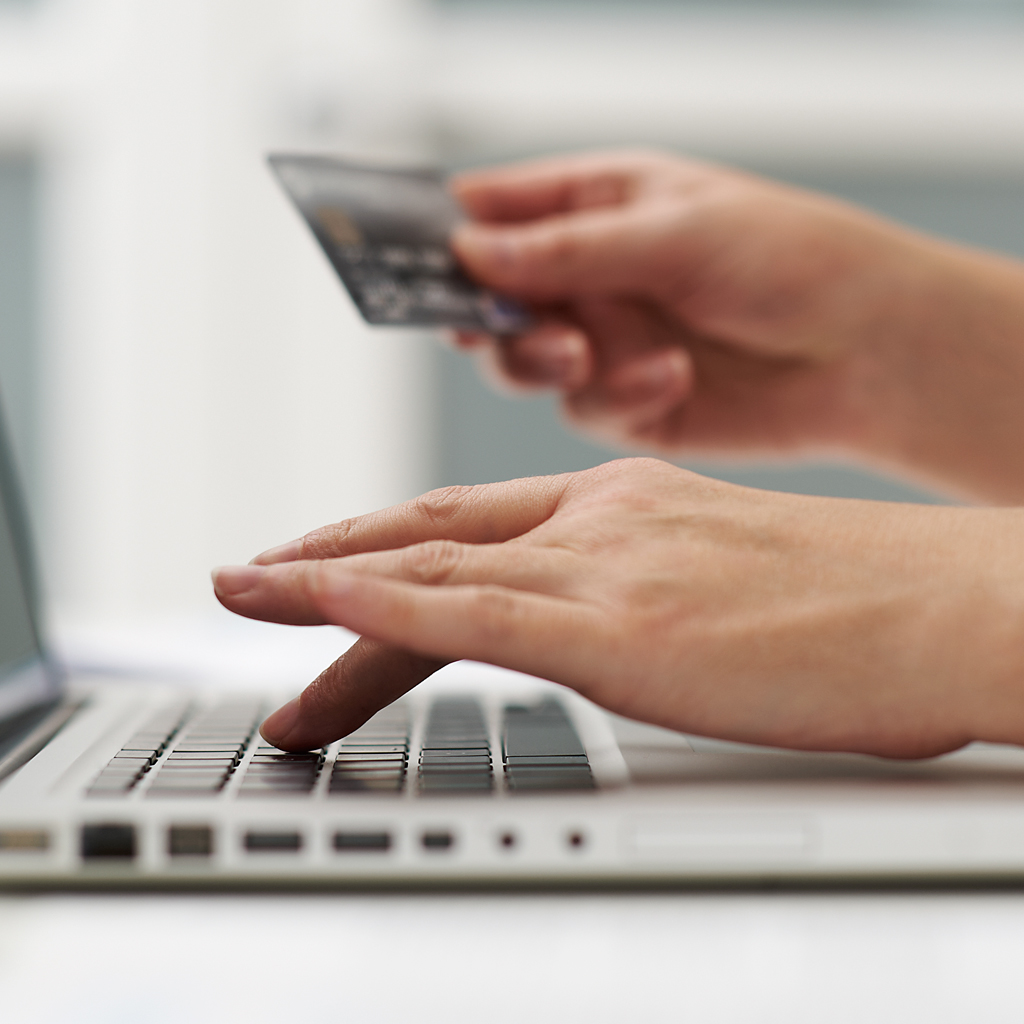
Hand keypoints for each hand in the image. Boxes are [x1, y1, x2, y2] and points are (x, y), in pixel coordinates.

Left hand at [212, 459, 1023, 755]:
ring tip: (245, 596)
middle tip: (252, 581)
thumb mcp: (721, 575)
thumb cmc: (854, 601)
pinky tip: (316, 605)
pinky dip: (381, 606)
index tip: (327, 570)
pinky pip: (470, 610)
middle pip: (429, 541)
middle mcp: (598, 521)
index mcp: (623, 507)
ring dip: (322, 585)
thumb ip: (647, 589)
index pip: (472, 525)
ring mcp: (602, 567)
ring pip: (427, 570)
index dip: (386, 544)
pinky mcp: (619, 624)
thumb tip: (619, 628)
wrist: (942, 600)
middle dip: (328, 564)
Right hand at [450, 150, 1023, 502]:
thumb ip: (568, 248)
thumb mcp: (675, 232)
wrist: (868, 353)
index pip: (492, 209)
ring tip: (584, 353)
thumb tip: (468, 249)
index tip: (409, 258)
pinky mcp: (626, 401)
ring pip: (523, 360)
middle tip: (497, 323)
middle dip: (489, 314)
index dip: (443, 231)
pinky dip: (617, 395)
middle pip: (490, 296)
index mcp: (597, 204)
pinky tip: (670, 377)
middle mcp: (590, 274)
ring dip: (543, 359)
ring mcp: (605, 340)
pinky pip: (584, 406)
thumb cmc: (792, 259)